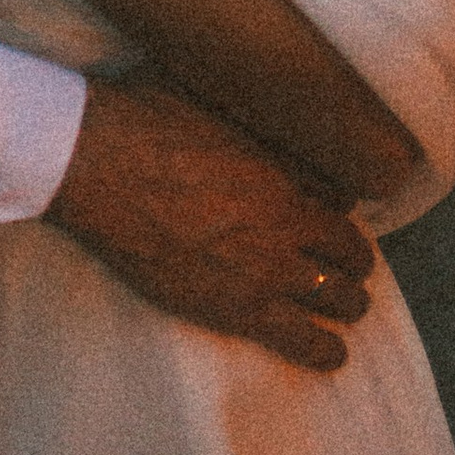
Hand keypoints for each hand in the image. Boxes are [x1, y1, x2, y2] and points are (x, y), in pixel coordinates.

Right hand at [46, 77, 374, 370]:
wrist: (100, 167)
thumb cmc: (146, 121)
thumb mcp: (212, 101)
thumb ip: (248, 122)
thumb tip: (268, 107)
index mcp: (280, 172)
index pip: (342, 200)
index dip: (343, 211)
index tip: (338, 217)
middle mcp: (284, 225)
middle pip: (347, 252)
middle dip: (354, 261)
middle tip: (352, 268)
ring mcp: (262, 272)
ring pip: (334, 297)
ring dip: (347, 301)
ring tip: (348, 307)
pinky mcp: (234, 310)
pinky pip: (300, 339)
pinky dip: (324, 349)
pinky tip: (333, 353)